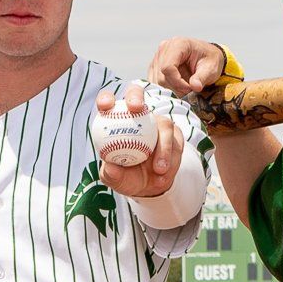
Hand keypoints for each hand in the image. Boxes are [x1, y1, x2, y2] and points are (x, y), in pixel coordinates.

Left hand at [91, 83, 179, 200]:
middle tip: (136, 108)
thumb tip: (110, 168)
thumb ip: (112, 174)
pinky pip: (177, 142)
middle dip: (135, 96)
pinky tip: (165, 174)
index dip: (106, 98)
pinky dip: (172, 159)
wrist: (149, 187)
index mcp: (116, 121)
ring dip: (163, 147)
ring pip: (164, 124)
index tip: (105, 106)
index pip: (108, 104)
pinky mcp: (174, 133)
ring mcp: (157, 123)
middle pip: (136, 93)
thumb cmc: (127, 178)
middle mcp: (137, 116)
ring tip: (159, 169)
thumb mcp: (116, 180)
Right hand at [147, 38, 230, 101]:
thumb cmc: (210, 60)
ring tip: (185, 88)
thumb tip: (195, 87)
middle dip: (176, 88)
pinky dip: (167, 89)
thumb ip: (202, 77)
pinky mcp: (155, 66)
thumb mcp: (211, 68)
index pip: (168, 67)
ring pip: (157, 82)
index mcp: (178, 44)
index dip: (177, 82)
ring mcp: (158, 57)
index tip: (190, 89)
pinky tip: (178, 88)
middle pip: (161, 77)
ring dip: (171, 90)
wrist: (207, 57)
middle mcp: (165, 48)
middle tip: (189, 91)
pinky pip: (155, 83)